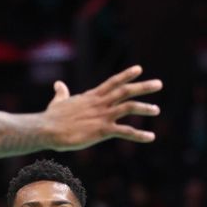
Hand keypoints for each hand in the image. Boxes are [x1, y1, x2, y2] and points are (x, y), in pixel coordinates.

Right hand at [42, 66, 161, 149]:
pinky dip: (139, 135)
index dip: (126, 75)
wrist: (47, 129)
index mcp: (92, 96)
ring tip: (156, 110)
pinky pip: (125, 131)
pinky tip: (150, 137)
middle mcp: (100, 103)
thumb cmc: (51, 117)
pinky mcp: (102, 130)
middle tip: (159, 84)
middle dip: (143, 86)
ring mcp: (102, 116)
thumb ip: (62, 92)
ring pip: (129, 107)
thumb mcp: (58, 101)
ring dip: (144, 108)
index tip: (139, 69)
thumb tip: (58, 84)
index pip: (113, 82)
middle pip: (126, 91)